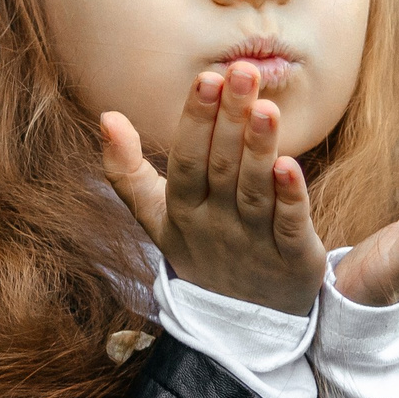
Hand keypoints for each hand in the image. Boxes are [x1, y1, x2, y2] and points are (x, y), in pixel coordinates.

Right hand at [101, 62, 328, 314]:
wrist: (240, 326)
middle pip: (221, 168)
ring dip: (259, 149)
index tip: (206, 77)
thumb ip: (127, 170)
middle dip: (230, 118)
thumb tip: (106, 117)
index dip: (195, 120)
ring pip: (254, 193)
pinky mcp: (292, 260)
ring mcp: (253, 243)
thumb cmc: (200, 251)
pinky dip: (291, 198)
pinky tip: (292, 165)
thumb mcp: (156, 217)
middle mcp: (216, 225)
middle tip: (243, 70)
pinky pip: (290, 226)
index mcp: (183, 211)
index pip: (186, 161)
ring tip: (267, 107)